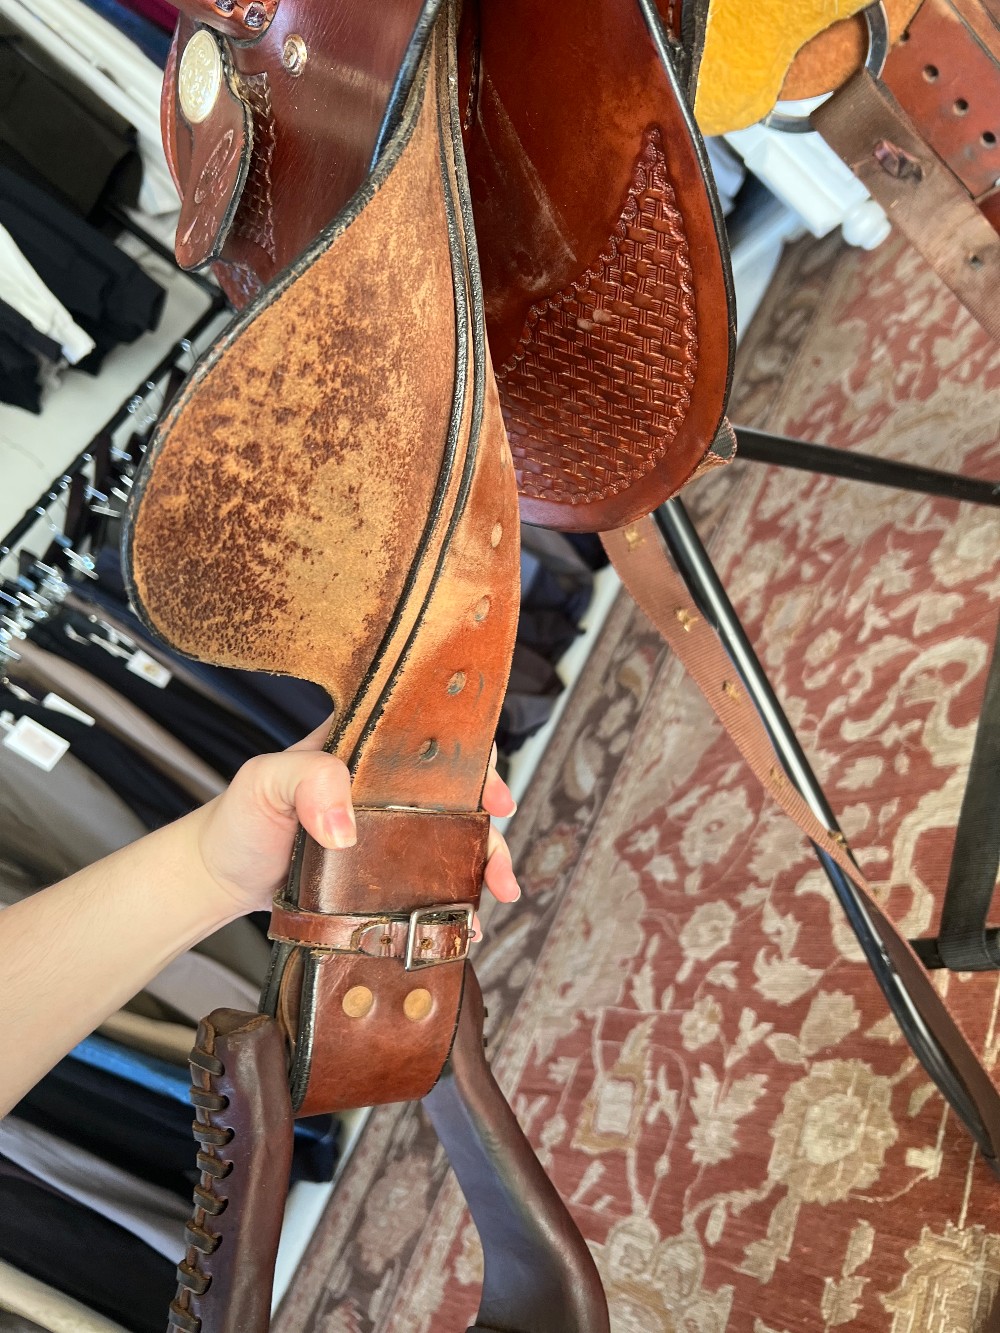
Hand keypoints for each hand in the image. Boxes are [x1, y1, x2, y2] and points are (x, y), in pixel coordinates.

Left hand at [196, 724, 520, 917]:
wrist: (221, 881)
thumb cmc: (240, 819)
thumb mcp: (265, 782)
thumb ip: (307, 782)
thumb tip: (347, 826)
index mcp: (366, 748)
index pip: (431, 737)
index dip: (473, 757)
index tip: (490, 789)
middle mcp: (386, 787)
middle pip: (456, 792)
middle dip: (491, 819)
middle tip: (499, 846)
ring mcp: (389, 832)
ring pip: (452, 840)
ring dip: (482, 863)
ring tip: (496, 890)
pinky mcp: (384, 875)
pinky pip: (429, 882)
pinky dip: (454, 902)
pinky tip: (466, 923)